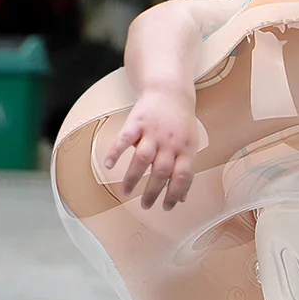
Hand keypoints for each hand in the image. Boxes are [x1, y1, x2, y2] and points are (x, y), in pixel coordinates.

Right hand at [100, 88, 203, 209]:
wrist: (170, 92)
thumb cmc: (181, 123)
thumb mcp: (190, 145)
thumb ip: (186, 169)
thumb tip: (184, 197)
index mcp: (186, 149)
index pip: (183, 176)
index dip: (176, 193)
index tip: (167, 207)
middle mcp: (170, 142)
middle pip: (162, 171)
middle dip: (153, 192)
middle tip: (146, 206)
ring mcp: (153, 132)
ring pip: (142, 159)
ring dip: (133, 178)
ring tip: (126, 193)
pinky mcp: (137, 122)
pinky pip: (124, 139)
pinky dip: (115, 152)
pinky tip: (108, 165)